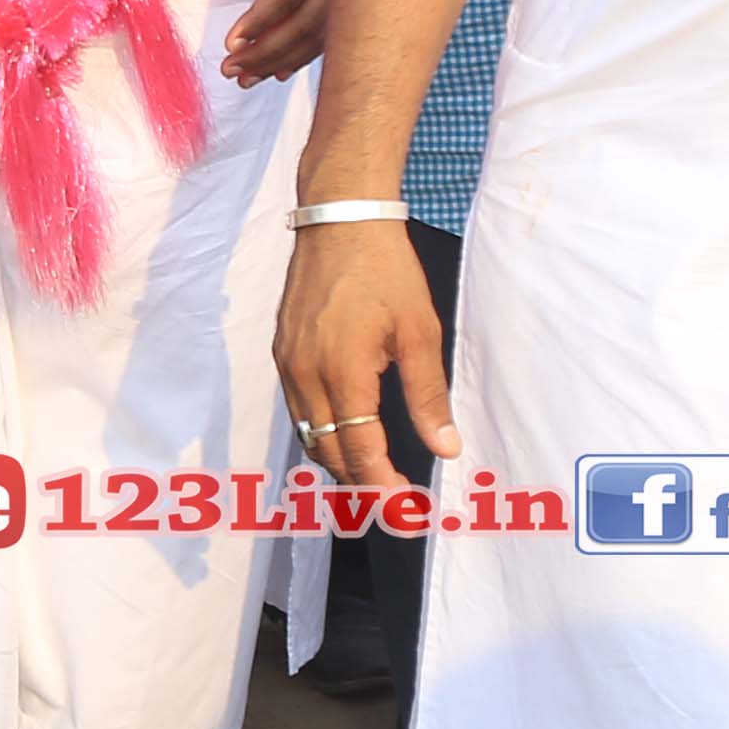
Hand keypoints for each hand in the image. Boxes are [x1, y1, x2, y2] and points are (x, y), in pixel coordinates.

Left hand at [213, 0, 355, 85]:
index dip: (261, 20)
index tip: (230, 41)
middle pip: (310, 20)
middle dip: (269, 50)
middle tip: (231, 69)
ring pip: (325, 30)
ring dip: (285, 58)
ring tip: (246, 77)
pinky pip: (336, 25)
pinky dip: (307, 50)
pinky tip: (279, 69)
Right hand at [271, 214, 453, 491]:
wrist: (339, 219)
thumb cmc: (386, 271)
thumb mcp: (419, 332)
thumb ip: (428, 395)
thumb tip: (445, 447)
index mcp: (343, 374)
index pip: (359, 453)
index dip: (383, 488)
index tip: (407, 509)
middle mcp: (306, 376)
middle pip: (328, 454)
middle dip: (361, 485)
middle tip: (395, 502)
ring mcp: (288, 365)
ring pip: (309, 436)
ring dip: (339, 462)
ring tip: (374, 475)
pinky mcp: (282, 352)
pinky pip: (299, 410)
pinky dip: (322, 433)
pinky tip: (346, 433)